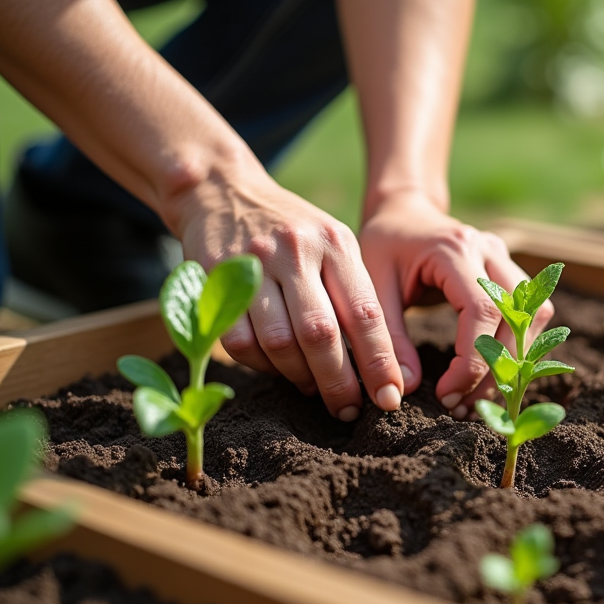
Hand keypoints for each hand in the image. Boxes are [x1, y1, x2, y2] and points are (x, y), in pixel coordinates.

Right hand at [166, 167, 404, 420]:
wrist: (224, 192)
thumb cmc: (294, 234)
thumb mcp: (333, 246)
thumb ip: (354, 295)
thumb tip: (381, 367)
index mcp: (336, 244)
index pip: (365, 313)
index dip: (379, 363)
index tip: (390, 399)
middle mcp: (296, 250)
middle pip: (321, 334)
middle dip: (339, 382)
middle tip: (349, 410)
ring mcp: (252, 263)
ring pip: (279, 342)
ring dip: (299, 378)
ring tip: (314, 390)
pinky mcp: (214, 277)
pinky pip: (240, 342)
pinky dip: (262, 366)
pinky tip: (277, 369)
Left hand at [358, 196, 553, 417]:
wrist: (404, 213)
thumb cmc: (385, 247)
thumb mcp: (373, 287)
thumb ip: (389, 337)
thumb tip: (405, 389)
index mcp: (455, 249)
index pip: (482, 310)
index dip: (472, 359)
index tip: (448, 393)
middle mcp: (489, 249)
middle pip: (517, 317)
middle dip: (495, 370)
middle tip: (462, 406)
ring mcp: (506, 258)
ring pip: (533, 318)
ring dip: (513, 362)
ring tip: (477, 396)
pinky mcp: (512, 272)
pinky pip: (531, 315)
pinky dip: (517, 349)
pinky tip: (491, 374)